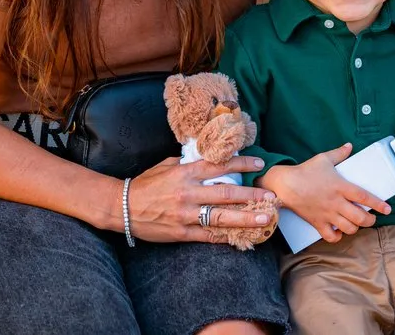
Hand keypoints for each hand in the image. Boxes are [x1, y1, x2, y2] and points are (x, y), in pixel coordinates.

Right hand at [124, 154, 276, 243]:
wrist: (122, 207)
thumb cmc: (146, 184)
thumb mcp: (167, 165)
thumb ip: (189, 162)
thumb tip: (209, 157)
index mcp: (185, 173)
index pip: (219, 165)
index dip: (241, 163)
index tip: (259, 162)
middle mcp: (188, 193)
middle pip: (226, 192)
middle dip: (251, 194)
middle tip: (272, 196)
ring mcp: (185, 214)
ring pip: (221, 216)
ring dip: (246, 218)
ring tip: (265, 219)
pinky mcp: (181, 232)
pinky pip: (208, 235)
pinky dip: (226, 236)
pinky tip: (242, 237)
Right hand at [260, 143, 391, 243]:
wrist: (285, 184)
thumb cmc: (305, 171)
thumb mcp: (323, 159)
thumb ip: (339, 153)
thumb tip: (349, 146)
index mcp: (341, 187)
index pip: (364, 197)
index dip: (378, 204)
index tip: (388, 209)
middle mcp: (336, 202)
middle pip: (360, 218)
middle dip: (369, 221)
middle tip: (371, 218)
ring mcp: (327, 214)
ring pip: (348, 228)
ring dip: (355, 228)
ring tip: (356, 224)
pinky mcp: (317, 222)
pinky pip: (330, 236)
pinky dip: (337, 237)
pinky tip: (339, 232)